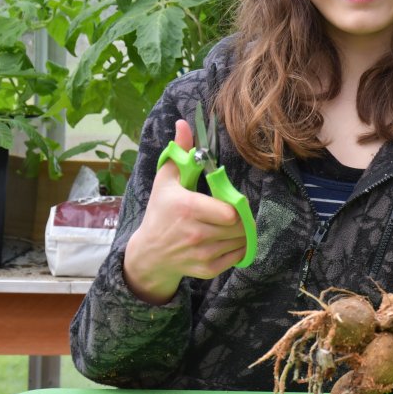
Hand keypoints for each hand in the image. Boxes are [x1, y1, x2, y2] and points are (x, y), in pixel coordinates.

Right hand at [124, 119, 247, 303]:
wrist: (149, 253)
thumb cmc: (160, 211)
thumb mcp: (166, 180)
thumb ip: (179, 152)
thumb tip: (184, 124)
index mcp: (187, 208)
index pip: (230, 212)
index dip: (238, 206)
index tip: (232, 200)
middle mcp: (195, 234)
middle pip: (240, 226)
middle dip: (243, 218)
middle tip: (235, 212)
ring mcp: (201, 254)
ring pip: (241, 241)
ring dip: (242, 232)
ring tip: (230, 224)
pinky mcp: (207, 269)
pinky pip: (237, 257)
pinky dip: (239, 248)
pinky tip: (227, 239)